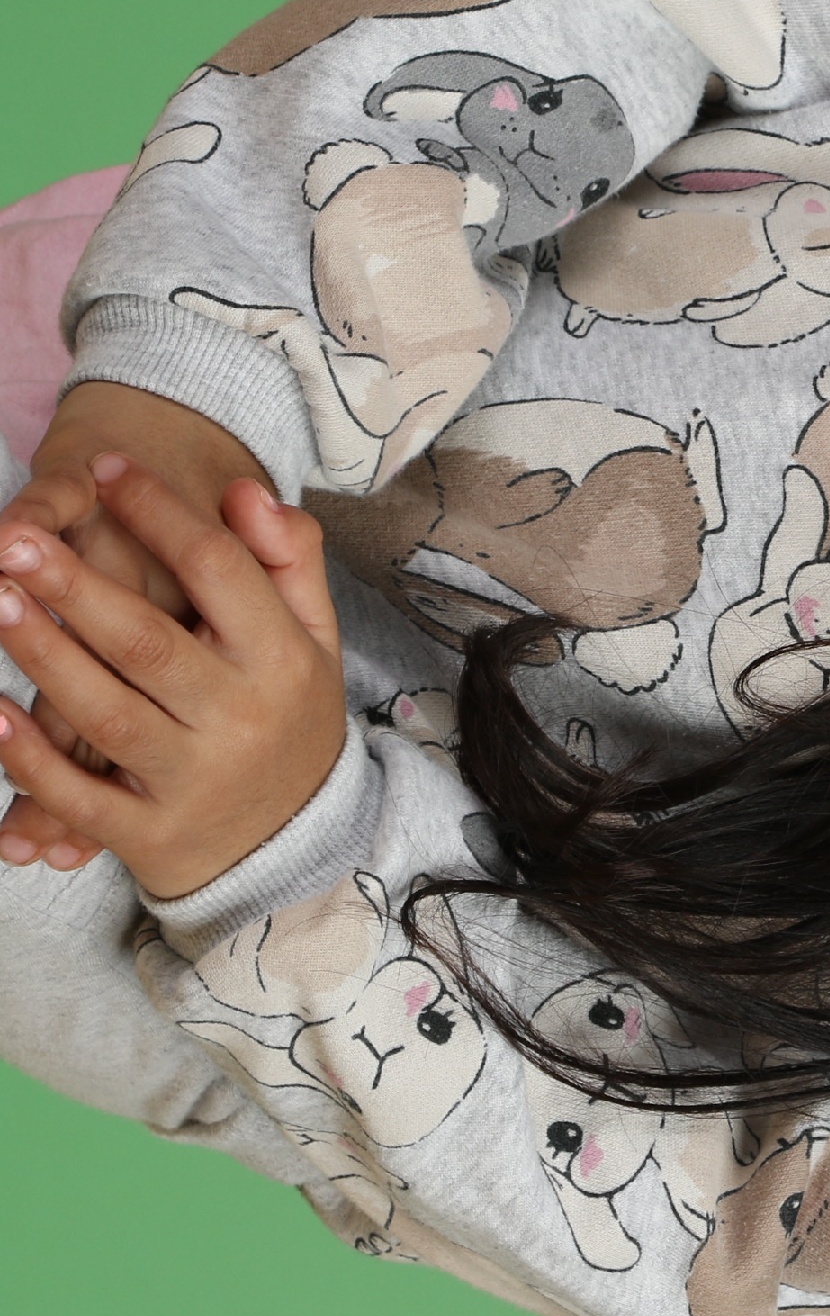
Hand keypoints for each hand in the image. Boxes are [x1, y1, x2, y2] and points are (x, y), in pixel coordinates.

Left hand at [0, 383, 274, 867]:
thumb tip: (242, 492)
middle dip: (77, 587)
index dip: (162, 515)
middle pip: (148, 643)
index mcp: (282, 661)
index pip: (220, 573)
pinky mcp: (150, 834)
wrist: (302, 847)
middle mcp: (240, 719)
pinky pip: (81, 796)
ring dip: (44, 658)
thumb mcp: (313, 639)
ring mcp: (192, 781)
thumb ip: (288, 562)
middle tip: (14, 538)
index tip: (107, 468)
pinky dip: (31, 760)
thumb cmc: (290, 719)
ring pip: (107, 714)